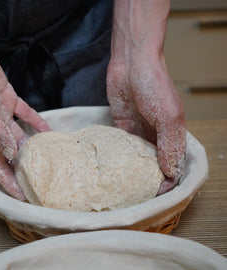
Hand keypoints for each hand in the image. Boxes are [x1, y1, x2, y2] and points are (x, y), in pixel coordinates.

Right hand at [0, 24, 50, 199]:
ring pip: (21, 135)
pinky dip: (38, 121)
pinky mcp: (8, 97)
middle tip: (41, 180)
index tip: (21, 196)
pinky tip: (49, 131)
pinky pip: (26, 112)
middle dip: (24, 169)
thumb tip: (10, 150)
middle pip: (10, 154)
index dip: (7, 182)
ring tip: (51, 158)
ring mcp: (1, 111)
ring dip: (35, 147)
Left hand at [107, 0, 186, 192]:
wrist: (130, 63)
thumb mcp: (168, 115)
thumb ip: (169, 143)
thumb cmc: (154, 83)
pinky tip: (114, 167)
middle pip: (154, 162)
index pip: (173, 162)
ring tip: (125, 184)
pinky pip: (122, 146)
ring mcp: (138, 130)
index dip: (167, 178)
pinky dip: (119, 156)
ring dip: (133, 169)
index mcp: (172, 133)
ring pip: (137, 157)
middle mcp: (156, 134)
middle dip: (149, 178)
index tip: (157, 192)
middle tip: (139, 193)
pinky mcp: (122, 125)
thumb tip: (170, 170)